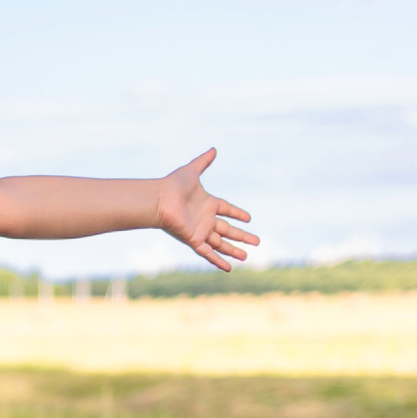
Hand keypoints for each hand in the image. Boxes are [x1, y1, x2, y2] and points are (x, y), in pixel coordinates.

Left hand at [157, 150, 257, 270]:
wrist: (158, 199)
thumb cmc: (172, 185)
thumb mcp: (192, 171)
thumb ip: (203, 161)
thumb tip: (214, 149)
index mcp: (207, 204)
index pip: (226, 209)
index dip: (237, 213)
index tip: (248, 218)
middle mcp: (205, 219)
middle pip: (228, 230)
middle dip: (242, 236)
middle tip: (257, 241)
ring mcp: (200, 231)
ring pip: (221, 243)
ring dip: (234, 250)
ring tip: (247, 256)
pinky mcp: (194, 239)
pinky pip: (208, 253)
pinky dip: (218, 261)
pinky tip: (229, 268)